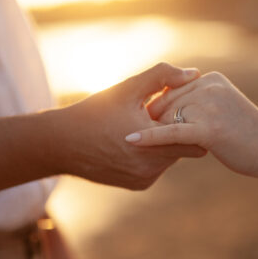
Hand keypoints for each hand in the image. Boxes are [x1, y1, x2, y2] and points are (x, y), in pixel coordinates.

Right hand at [46, 63, 206, 189]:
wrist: (62, 144)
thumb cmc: (95, 112)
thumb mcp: (128, 88)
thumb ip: (163, 76)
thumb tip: (194, 73)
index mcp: (155, 142)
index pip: (196, 135)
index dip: (193, 118)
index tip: (188, 105)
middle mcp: (153, 167)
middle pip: (186, 147)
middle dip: (181, 130)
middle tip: (168, 113)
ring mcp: (146, 179)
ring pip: (171, 158)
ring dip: (166, 143)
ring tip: (150, 124)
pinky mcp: (138, 185)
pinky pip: (157, 168)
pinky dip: (153, 155)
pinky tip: (138, 141)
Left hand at [124, 72, 257, 177]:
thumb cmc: (247, 133)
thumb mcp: (222, 107)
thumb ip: (199, 101)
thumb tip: (169, 106)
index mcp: (210, 79)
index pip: (171, 90)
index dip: (156, 110)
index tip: (141, 120)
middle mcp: (208, 87)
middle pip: (166, 103)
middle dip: (151, 121)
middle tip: (132, 134)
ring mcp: (209, 106)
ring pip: (167, 118)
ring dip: (151, 132)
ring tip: (132, 143)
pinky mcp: (209, 128)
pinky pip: (171, 133)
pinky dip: (148, 137)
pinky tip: (130, 140)